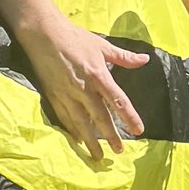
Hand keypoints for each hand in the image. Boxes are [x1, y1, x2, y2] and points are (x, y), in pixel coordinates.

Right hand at [22, 14, 149, 163]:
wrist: (44, 34)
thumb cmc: (75, 37)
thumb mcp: (101, 45)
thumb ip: (123, 57)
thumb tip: (145, 59)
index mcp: (98, 74)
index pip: (118, 99)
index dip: (129, 116)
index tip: (138, 130)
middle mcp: (83, 87)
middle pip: (99, 116)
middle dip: (110, 135)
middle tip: (119, 151)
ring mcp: (67, 93)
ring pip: (80, 122)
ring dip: (90, 140)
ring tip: (98, 156)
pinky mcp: (53, 96)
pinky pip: (64, 117)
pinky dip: (72, 131)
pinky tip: (78, 141)